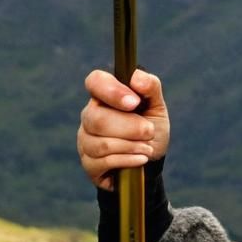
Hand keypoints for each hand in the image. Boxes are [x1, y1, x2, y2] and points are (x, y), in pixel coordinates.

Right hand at [78, 69, 170, 190]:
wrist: (153, 159)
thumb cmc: (152, 126)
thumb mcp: (157, 104)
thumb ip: (150, 86)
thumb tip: (136, 77)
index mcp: (105, 95)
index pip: (95, 81)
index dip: (112, 91)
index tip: (134, 102)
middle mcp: (90, 115)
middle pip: (98, 119)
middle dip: (131, 127)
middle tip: (150, 131)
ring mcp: (85, 140)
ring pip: (101, 144)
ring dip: (131, 145)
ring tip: (148, 147)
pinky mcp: (88, 164)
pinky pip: (103, 162)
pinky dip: (127, 159)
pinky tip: (141, 158)